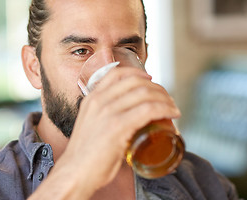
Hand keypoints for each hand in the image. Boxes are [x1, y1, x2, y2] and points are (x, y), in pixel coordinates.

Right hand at [61, 67, 180, 193]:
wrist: (74, 173)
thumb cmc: (85, 156)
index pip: (116, 73)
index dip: (137, 72)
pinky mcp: (118, 126)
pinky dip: (165, 109)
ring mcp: (108, 112)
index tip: (150, 78)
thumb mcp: (91, 126)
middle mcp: (99, 101)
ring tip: (172, 107)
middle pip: (136, 82)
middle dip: (157, 88)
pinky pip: (148, 110)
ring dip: (165, 98)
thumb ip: (105, 118)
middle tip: (166, 98)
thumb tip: (127, 121)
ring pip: (145, 94)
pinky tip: (172, 113)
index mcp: (92, 99)